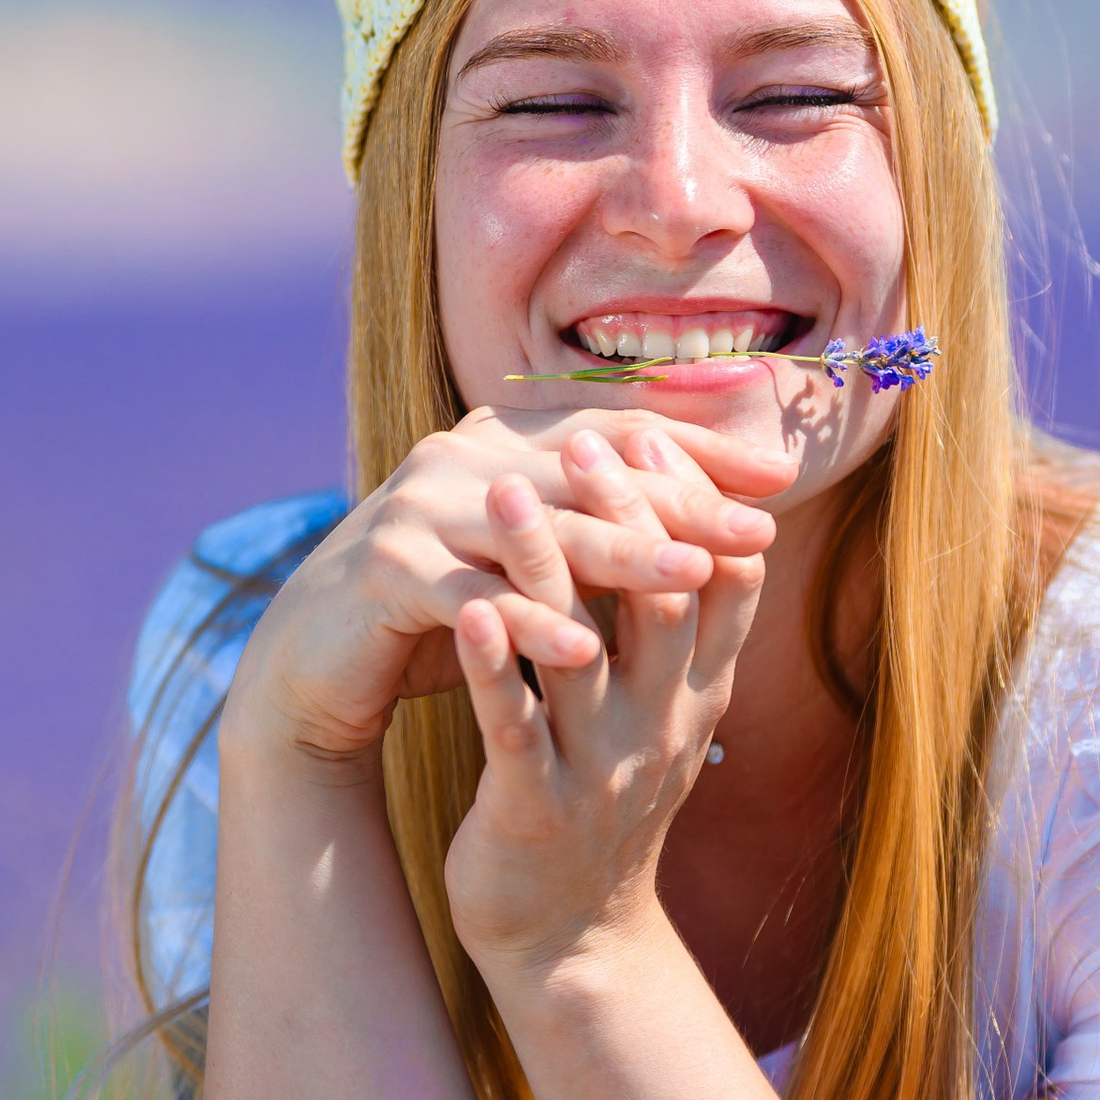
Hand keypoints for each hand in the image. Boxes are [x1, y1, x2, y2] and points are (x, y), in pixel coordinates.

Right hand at [220, 409, 781, 777]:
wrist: (319, 666)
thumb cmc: (442, 614)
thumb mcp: (534, 566)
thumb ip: (605, 531)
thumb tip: (718, 523)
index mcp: (502, 442)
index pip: (617, 433)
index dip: (697, 452)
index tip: (780, 483)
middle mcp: (461, 457)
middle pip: (588, 472)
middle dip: (680, 503)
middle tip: (758, 531)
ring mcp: (417, 506)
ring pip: (537, 528)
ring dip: (618, 554)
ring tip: (692, 580)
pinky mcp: (384, 570)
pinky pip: (471, 596)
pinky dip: (529, 625)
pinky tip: (584, 654)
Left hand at [441, 471, 762, 974]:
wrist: (569, 937)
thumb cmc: (603, 800)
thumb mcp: (661, 711)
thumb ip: (678, 628)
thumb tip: (689, 515)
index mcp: (696, 696)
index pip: (724, 581)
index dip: (690, 506)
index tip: (647, 436)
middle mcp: (664, 728)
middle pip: (664, 601)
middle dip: (627, 516)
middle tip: (584, 443)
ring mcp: (605, 772)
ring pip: (583, 655)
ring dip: (548, 570)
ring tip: (510, 495)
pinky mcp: (537, 811)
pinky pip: (516, 730)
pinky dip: (494, 669)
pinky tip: (468, 614)